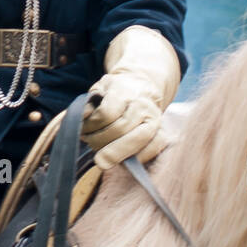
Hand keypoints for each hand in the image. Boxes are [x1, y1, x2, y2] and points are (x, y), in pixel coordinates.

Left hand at [82, 26, 180, 169]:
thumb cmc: (115, 92)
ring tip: (101, 152)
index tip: (84, 128)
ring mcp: (154, 119)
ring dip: (114, 152)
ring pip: (136, 140)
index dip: (92, 125)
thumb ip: (88, 104)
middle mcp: (142, 104)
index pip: (106, 113)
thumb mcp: (98, 89)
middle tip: (90, 143)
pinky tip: (120, 158)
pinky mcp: (161, 133)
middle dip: (99, 142)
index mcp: (124, 90)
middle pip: (120, 129)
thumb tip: (84, 116)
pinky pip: (150, 150)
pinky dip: (133, 159)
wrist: (141, 87)